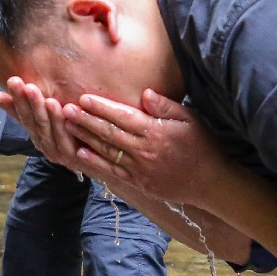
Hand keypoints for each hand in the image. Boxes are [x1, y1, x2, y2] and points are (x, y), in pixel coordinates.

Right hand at [0, 77, 83, 171]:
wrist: (105, 163)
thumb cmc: (80, 136)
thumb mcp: (57, 118)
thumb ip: (40, 105)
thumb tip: (1, 92)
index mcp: (37, 134)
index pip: (22, 115)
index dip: (14, 100)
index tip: (11, 81)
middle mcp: (44, 144)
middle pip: (32, 121)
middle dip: (25, 101)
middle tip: (17, 82)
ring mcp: (57, 153)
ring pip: (46, 129)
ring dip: (42, 111)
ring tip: (41, 94)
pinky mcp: (73, 158)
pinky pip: (66, 140)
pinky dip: (62, 125)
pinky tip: (64, 108)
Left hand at [63, 89, 225, 208]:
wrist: (211, 182)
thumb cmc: (203, 145)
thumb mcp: (190, 119)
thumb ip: (165, 106)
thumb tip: (144, 93)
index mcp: (155, 132)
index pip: (122, 116)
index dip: (101, 107)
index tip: (83, 98)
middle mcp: (144, 150)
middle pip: (109, 133)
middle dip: (85, 120)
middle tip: (65, 109)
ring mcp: (140, 168)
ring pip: (106, 150)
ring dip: (85, 137)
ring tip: (67, 126)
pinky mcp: (139, 182)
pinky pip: (113, 170)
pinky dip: (95, 162)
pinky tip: (81, 153)